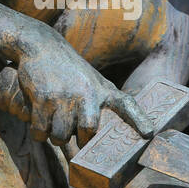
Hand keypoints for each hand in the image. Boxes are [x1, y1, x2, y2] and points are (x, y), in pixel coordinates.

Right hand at [0, 47, 152, 146]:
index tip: (149, 133)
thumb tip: (102, 131)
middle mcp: (87, 93)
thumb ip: (102, 101)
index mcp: (102, 89)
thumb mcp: (92, 79)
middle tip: (74, 138)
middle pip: (88, 131)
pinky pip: (40, 131)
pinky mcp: (43, 99)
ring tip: (54, 126)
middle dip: (80, 141)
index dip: (138, 119)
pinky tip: (40, 121)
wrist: (41, 46)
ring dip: (55, 137)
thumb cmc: (69, 69)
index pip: (126, 105)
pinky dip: (39, 132)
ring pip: (60, 136)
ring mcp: (65, 96)